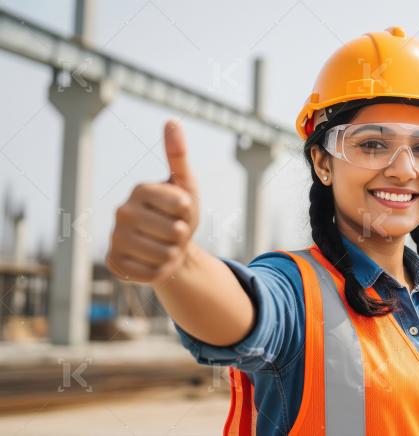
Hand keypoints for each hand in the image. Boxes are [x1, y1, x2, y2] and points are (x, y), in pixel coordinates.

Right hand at [106, 120, 199, 283]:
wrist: (169, 246)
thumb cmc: (180, 213)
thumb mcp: (185, 185)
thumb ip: (178, 155)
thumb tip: (171, 121)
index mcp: (140, 190)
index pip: (182, 205)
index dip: (189, 212)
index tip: (181, 210)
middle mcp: (122, 212)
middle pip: (175, 232)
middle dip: (183, 235)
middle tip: (173, 232)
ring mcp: (115, 238)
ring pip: (165, 254)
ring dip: (174, 254)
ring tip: (166, 246)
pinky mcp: (115, 263)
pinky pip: (152, 273)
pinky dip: (161, 270)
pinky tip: (154, 261)